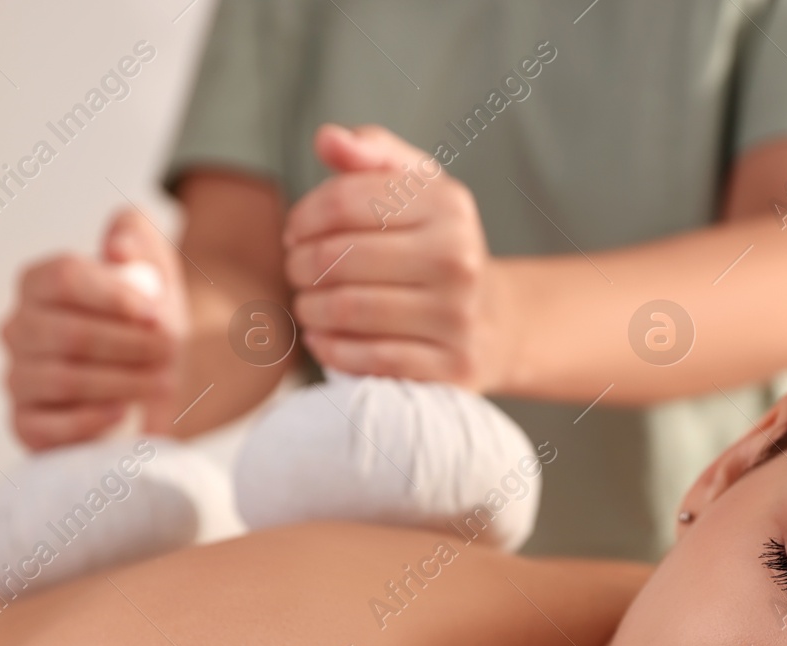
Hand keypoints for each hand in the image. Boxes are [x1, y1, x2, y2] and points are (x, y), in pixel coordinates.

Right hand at [0, 207, 188, 449]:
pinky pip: (47, 427)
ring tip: (162, 380)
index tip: (155, 312)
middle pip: (68, 333)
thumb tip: (117, 248)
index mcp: (38, 283)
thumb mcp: (153, 262)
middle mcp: (18, 329)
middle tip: (169, 350)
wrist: (162, 372)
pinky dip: (91, 421)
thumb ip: (135, 233)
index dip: (114, 296)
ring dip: (123, 382)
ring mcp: (18, 379)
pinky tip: (123, 411)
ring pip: (63, 380)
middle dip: (129, 344)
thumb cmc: (149, 316)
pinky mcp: (26, 426)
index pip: (64, 277)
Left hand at [283, 123, 513, 390]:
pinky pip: (369, 358)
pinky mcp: (450, 366)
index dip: (303, 217)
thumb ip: (373, 154)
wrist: (493, 324)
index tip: (293, 233)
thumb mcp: (419, 190)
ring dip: (309, 308)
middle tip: (294, 273)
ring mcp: (457, 317)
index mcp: (447, 205)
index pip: (343, 201)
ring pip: (347, 309)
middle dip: (299, 266)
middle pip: (339, 257)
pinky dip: (331, 349)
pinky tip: (322, 338)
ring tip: (305, 304)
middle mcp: (458, 258)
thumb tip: (328, 138)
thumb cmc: (437, 247)